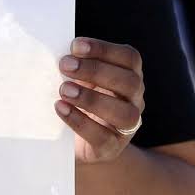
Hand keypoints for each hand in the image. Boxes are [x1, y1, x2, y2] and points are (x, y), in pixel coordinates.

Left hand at [56, 37, 145, 164]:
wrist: (78, 144)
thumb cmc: (79, 103)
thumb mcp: (82, 81)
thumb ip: (76, 67)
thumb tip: (59, 55)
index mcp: (130, 77)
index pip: (130, 58)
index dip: (104, 49)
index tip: (75, 46)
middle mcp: (135, 100)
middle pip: (129, 82)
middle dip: (96, 70)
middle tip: (64, 65)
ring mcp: (127, 126)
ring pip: (124, 113)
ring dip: (91, 99)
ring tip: (64, 90)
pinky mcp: (111, 148)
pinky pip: (102, 137)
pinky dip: (80, 121)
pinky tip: (62, 109)